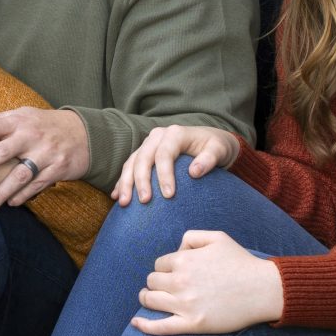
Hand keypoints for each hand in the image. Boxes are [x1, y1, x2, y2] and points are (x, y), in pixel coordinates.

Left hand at [0, 107, 90, 214]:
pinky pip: (37, 185)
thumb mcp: (18, 116)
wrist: (84, 133)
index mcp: (16, 120)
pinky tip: (11, 204)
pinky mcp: (58, 168)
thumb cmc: (41, 125)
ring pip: (19, 175)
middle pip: (1, 152)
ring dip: (0, 193)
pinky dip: (23, 196)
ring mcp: (45, 152)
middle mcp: (30, 135)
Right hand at [111, 125, 244, 205]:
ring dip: (126, 182)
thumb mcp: (220, 150)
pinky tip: (116, 196)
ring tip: (124, 202)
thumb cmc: (216, 146)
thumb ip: (209, 159)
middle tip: (144, 202)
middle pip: (143, 158)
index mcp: (175, 133)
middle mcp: (158, 136)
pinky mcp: (144, 154)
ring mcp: (148, 144)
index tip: (169, 196)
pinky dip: (122, 181)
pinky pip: (129, 167)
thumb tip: (194, 172)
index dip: (164, 175)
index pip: (164, 154)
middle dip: (141, 181)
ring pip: (132, 162)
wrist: (210, 141)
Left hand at [131, 230, 282, 335]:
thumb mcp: (217, 237)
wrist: (263, 289)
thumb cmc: (242, 262)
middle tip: (164, 286)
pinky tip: (135, 323)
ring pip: (150, 300)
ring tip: (151, 299)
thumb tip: (176, 250)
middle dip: (156, 282)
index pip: (159, 264)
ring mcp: (185, 305)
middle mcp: (180, 282)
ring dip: (147, 298)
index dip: (166, 267)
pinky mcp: (192, 324)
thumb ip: (192, 237)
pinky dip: (144, 325)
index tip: (175, 272)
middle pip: (152, 281)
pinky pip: (160, 327)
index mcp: (184, 261)